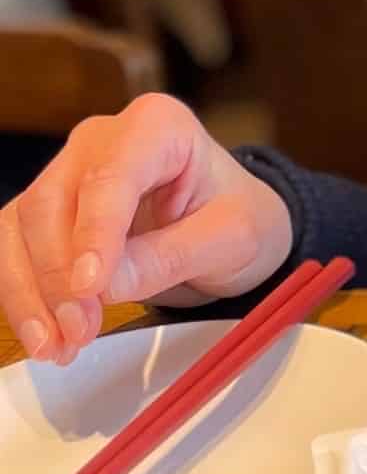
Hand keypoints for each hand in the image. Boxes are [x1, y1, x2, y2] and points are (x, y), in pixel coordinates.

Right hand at [0, 97, 292, 364]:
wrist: (231, 224)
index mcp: (157, 127)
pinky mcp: (47, 210)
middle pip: (52, 203)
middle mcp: (101, 141)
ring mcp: (67, 172)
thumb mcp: (230, 239)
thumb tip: (104, 287)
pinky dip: (22, 296)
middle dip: (59, 276)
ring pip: (21, 228)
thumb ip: (169, 257)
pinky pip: (14, 248)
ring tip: (58, 346)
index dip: (94, 232)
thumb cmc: (237, 217)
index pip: (111, 177)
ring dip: (31, 293)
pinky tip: (44, 335)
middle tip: (80, 332)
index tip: (90, 286)